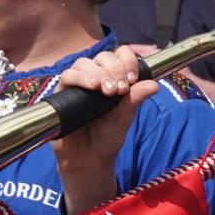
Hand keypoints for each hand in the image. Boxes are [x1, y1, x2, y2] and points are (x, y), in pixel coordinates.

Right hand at [50, 45, 153, 206]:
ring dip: (99, 73)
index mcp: (113, 79)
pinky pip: (67, 76)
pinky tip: (92, 86)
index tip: (132, 78)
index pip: (119, 56)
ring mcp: (77, 84)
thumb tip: (154, 84)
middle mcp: (95, 77)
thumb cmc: (107, 137)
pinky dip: (80, 77)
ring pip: (84, 64)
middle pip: (102, 57)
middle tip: (121, 89)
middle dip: (115, 69)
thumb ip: (135, 101)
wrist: (89, 158)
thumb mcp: (125, 118)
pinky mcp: (61, 92)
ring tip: (108, 91)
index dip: (127, 60)